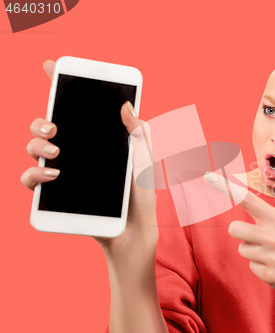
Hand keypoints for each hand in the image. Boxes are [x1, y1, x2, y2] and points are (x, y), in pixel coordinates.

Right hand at [21, 60, 157, 251]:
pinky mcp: (55, 194)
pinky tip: (52, 174)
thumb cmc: (140, 194)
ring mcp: (63, 171)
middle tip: (55, 125)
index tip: (52, 66)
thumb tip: (126, 106)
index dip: (61, 86)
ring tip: (56, 151)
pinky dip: (34, 174)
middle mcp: (76, 151)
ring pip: (34, 148)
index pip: (76, 108)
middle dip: (43, 119)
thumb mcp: (146, 160)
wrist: (133, 229)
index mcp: (96, 139)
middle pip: (47, 125)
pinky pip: (31, 180)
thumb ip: (140, 133)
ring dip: (37, 143)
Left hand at [204, 162, 274, 300]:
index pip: (248, 200)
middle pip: (234, 228)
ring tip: (272, 252)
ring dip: (253, 250)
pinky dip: (260, 266)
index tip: (210, 176)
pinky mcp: (269, 275)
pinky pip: (251, 266)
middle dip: (241, 231)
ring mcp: (271, 257)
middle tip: (257, 234)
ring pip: (242, 249)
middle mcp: (273, 237)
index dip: (227, 188)